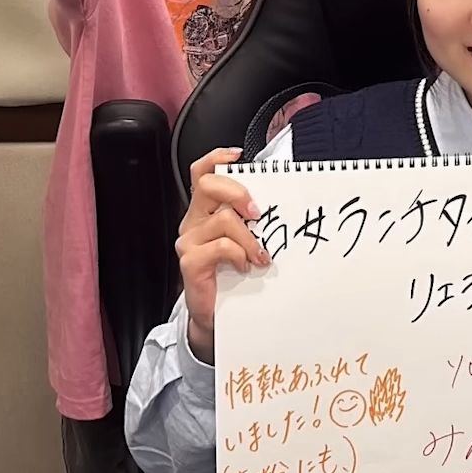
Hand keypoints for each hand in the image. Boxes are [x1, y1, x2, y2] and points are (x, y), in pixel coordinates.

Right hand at [176, 147, 267, 360]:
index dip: (217, 158)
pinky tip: (245, 266)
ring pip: (224, 219)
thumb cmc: (232, 276)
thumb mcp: (243, 242)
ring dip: (249, 237)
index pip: (202, 173)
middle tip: (256, 212)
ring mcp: (189, 240)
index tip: (238, 155)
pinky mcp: (190, 261)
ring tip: (260, 256)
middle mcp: (194, 221)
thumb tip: (282, 204)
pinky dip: (239, 254)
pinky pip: (220, 246)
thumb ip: (251, 222)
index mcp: (205, 211)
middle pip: (208, 185)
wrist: (215, 316)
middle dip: (238, 192)